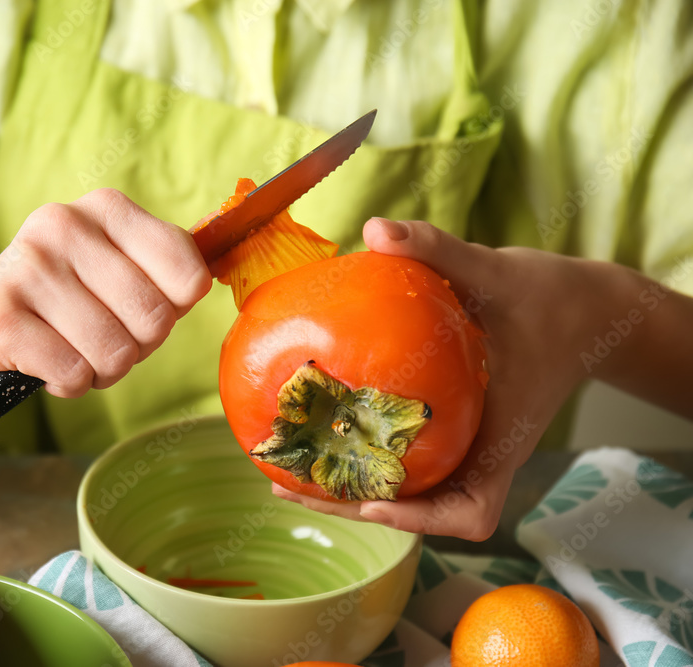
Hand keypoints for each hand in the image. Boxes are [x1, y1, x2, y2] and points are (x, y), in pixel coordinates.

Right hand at [0, 189, 211, 397]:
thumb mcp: (110, 269)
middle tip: (100, 340)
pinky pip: (73, 374)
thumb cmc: (57, 305)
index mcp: (104, 208)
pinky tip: (41, 364)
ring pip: (115, 352)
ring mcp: (26, 268)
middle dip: (136, 348)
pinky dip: (66, 385)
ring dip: (99, 371)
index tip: (139, 311)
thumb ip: (163, 268)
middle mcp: (63, 224)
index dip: (172, 312)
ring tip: (69, 351)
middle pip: (154, 319)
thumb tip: (209, 277)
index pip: (188, 273)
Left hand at [272, 218, 615, 540]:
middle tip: (287, 486)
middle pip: (424, 514)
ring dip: (352, 491)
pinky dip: (366, 458)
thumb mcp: (495, 270)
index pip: (472, 512)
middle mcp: (484, 455)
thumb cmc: (549, 299)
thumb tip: (376, 229)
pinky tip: (320, 433)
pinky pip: (410, 460)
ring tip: (287, 474)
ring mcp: (470, 448)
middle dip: (355, 509)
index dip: (423, 521)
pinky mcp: (458, 431)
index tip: (373, 504)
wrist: (588, 311)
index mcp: (503, 439)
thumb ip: (437, 248)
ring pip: (412, 493)